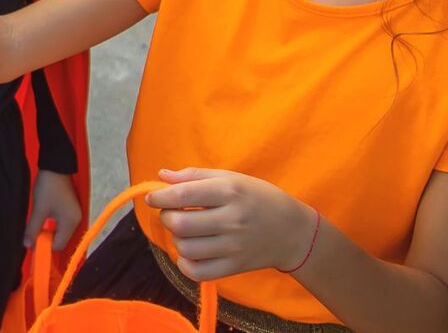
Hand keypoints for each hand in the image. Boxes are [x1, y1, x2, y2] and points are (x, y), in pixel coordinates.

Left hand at [24, 170, 80, 249]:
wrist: (55, 166)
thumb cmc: (48, 187)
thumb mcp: (39, 209)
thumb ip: (33, 229)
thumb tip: (28, 245)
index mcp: (70, 222)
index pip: (59, 245)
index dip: (45, 246)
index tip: (32, 242)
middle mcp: (76, 220)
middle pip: (61, 239)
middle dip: (47, 239)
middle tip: (33, 233)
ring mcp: (75, 214)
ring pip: (61, 231)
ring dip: (49, 231)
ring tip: (37, 225)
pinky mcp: (71, 208)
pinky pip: (62, 223)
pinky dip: (53, 225)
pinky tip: (44, 219)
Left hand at [147, 167, 318, 280]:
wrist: (293, 231)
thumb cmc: (257, 198)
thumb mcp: (231, 178)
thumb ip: (194, 176)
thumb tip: (162, 175)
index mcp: (229, 192)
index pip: (183, 195)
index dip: (159, 197)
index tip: (153, 198)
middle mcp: (231, 220)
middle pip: (179, 224)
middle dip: (167, 217)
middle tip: (173, 213)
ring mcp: (234, 247)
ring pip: (185, 248)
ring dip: (176, 239)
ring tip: (186, 231)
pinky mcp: (235, 267)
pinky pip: (197, 272)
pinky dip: (185, 263)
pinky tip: (190, 252)